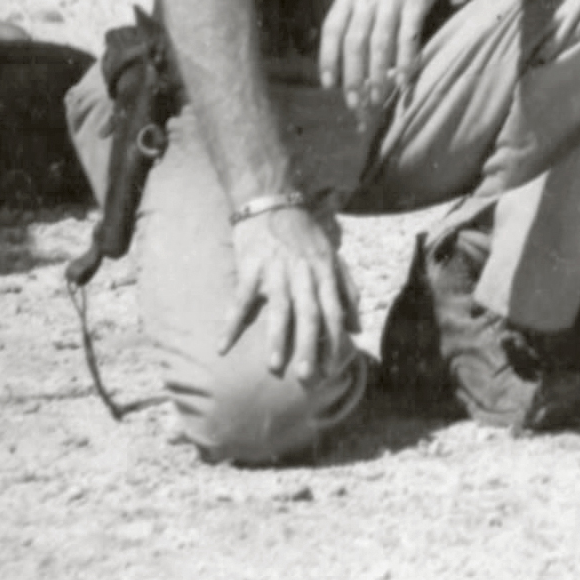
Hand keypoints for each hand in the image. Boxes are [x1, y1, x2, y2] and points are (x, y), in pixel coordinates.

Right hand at [225, 203, 358, 387]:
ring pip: (280, 308)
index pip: (334, 310)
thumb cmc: (303, 234)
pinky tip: (222, 346)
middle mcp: (304, 272)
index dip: (335, 339)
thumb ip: (346, 288)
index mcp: (325, 271)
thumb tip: (357, 325)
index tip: (335, 367)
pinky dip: (231, 323)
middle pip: (310, 314)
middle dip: (310, 346)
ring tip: (275, 365)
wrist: (271, 202)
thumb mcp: (332, 256)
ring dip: (277, 338)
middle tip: (308, 377)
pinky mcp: (250, 268)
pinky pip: (240, 299)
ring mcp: (276, 270)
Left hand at [317, 0, 452, 106]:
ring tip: (378, 99)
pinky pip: (409, 33)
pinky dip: (406, 58)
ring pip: (380, 43)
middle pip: (355, 42)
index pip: (333, 28)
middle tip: (355, 104)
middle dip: (353, 77)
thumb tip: (344, 44)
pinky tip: (404, 78)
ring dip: (378, 75)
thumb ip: (353, 5)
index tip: (329, 85)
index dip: (329, 59)